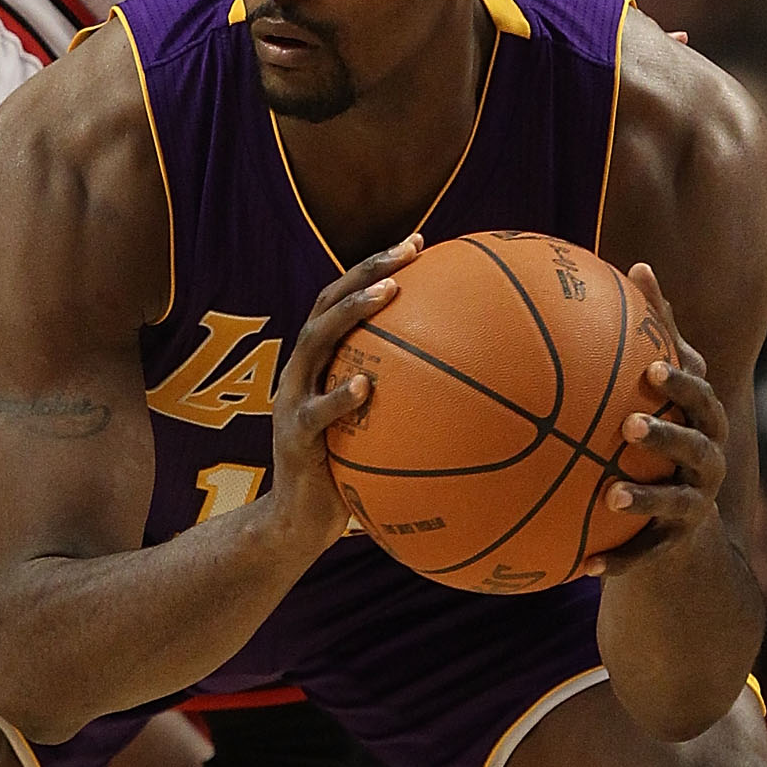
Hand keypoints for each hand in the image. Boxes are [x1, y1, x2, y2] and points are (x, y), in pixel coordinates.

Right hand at [265, 235, 421, 559]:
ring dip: (351, 313)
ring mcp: (292, 400)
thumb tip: (473, 390)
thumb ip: (403, 403)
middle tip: (408, 250)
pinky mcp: (293, 438)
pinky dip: (340, 397)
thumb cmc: (347, 474)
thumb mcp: (375, 431)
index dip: (375, 268)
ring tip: (388, 294)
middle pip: (328, 304)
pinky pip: (318, 413)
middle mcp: (301, 371)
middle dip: (367, 271)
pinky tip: (367, 386)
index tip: (418, 243)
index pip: (343, 300)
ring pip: (316, 342)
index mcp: (320, 363)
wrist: (297, 523)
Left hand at [582, 262, 726, 575]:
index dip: (678, 371)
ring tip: (613, 494)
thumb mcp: (657, 396)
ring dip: (648, 494)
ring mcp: (695, 502)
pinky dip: (618, 562)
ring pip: (680, 497)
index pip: (695, 386)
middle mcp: (706, 456)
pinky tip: (583, 569)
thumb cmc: (662, 445)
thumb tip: (635, 266)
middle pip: (699, 437)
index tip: (649, 363)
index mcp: (698, 418)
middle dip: (671, 428)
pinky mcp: (676, 545)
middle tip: (631, 421)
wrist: (684, 538)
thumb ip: (649, 341)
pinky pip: (647, 556)